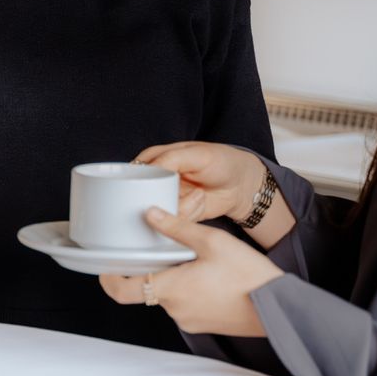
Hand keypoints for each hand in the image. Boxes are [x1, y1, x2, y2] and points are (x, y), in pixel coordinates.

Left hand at [100, 207, 281, 336]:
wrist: (278, 307)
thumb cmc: (248, 274)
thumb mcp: (212, 242)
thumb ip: (177, 228)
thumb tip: (149, 214)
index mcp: (170, 289)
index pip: (122, 290)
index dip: (108, 278)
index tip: (106, 264)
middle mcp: (174, 309)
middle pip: (146, 288)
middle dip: (150, 269)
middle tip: (157, 249)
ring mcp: (188, 320)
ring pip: (167, 295)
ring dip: (171, 278)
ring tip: (192, 259)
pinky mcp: (202, 324)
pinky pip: (184, 304)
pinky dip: (186, 289)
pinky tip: (205, 275)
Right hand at [134, 140, 265, 224]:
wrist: (241, 185)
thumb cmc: (222, 162)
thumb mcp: (197, 154)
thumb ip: (169, 159)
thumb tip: (148, 170)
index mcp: (156, 158)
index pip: (135, 169)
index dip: (141, 180)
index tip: (160, 182)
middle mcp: (157, 179)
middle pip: (143, 195)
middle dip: (162, 198)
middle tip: (181, 191)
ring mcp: (166, 197)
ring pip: (158, 210)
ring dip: (180, 206)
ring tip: (198, 195)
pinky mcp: (176, 214)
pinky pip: (172, 221)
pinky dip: (187, 214)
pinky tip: (200, 203)